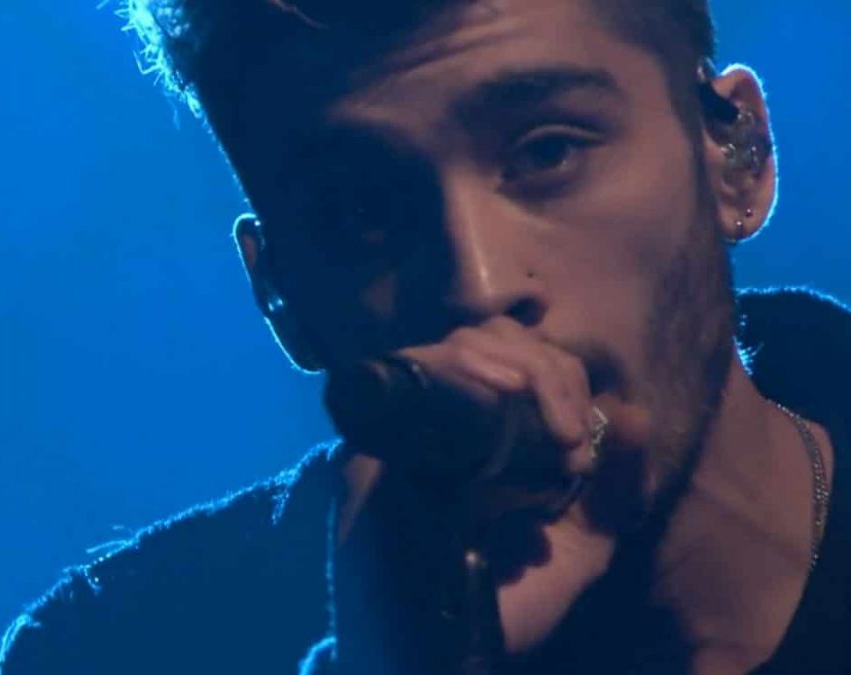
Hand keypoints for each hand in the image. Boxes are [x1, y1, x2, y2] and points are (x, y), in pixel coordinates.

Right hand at [333, 316, 650, 656]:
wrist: (446, 646)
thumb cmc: (511, 600)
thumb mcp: (585, 543)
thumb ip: (616, 486)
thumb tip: (630, 411)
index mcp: (494, 434)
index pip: (519, 355)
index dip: (558, 374)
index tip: (578, 442)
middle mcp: (448, 419)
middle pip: (492, 336)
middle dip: (547, 371)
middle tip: (568, 438)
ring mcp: (409, 423)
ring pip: (462, 343)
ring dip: (520, 369)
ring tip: (550, 429)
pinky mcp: (376, 436)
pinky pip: (419, 371)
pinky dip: (467, 366)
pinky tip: (504, 391)